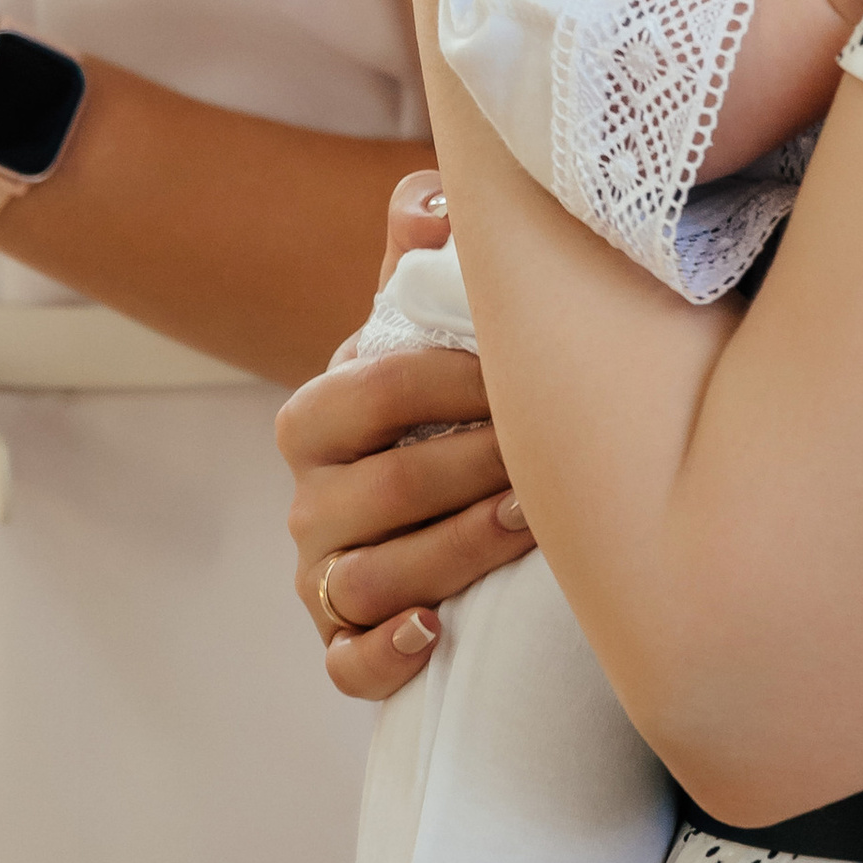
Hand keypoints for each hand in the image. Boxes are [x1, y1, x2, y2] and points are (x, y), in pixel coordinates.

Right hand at [279, 176, 536, 703]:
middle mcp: (311, 498)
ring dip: (453, 554)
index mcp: (323, 413)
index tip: (521, 379)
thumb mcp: (441, 323)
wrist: (460, 494)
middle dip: (469, 471)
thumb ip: (429, 253)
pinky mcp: (345, 643)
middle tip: (551, 461)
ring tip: (527, 529)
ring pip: (368, 578)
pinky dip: (385, 654)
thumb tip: (433, 198)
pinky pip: (346, 664)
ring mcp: (324, 575)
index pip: (370, 391)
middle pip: (376, 490)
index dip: (450, 385)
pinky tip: (434, 634)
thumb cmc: (456, 402)